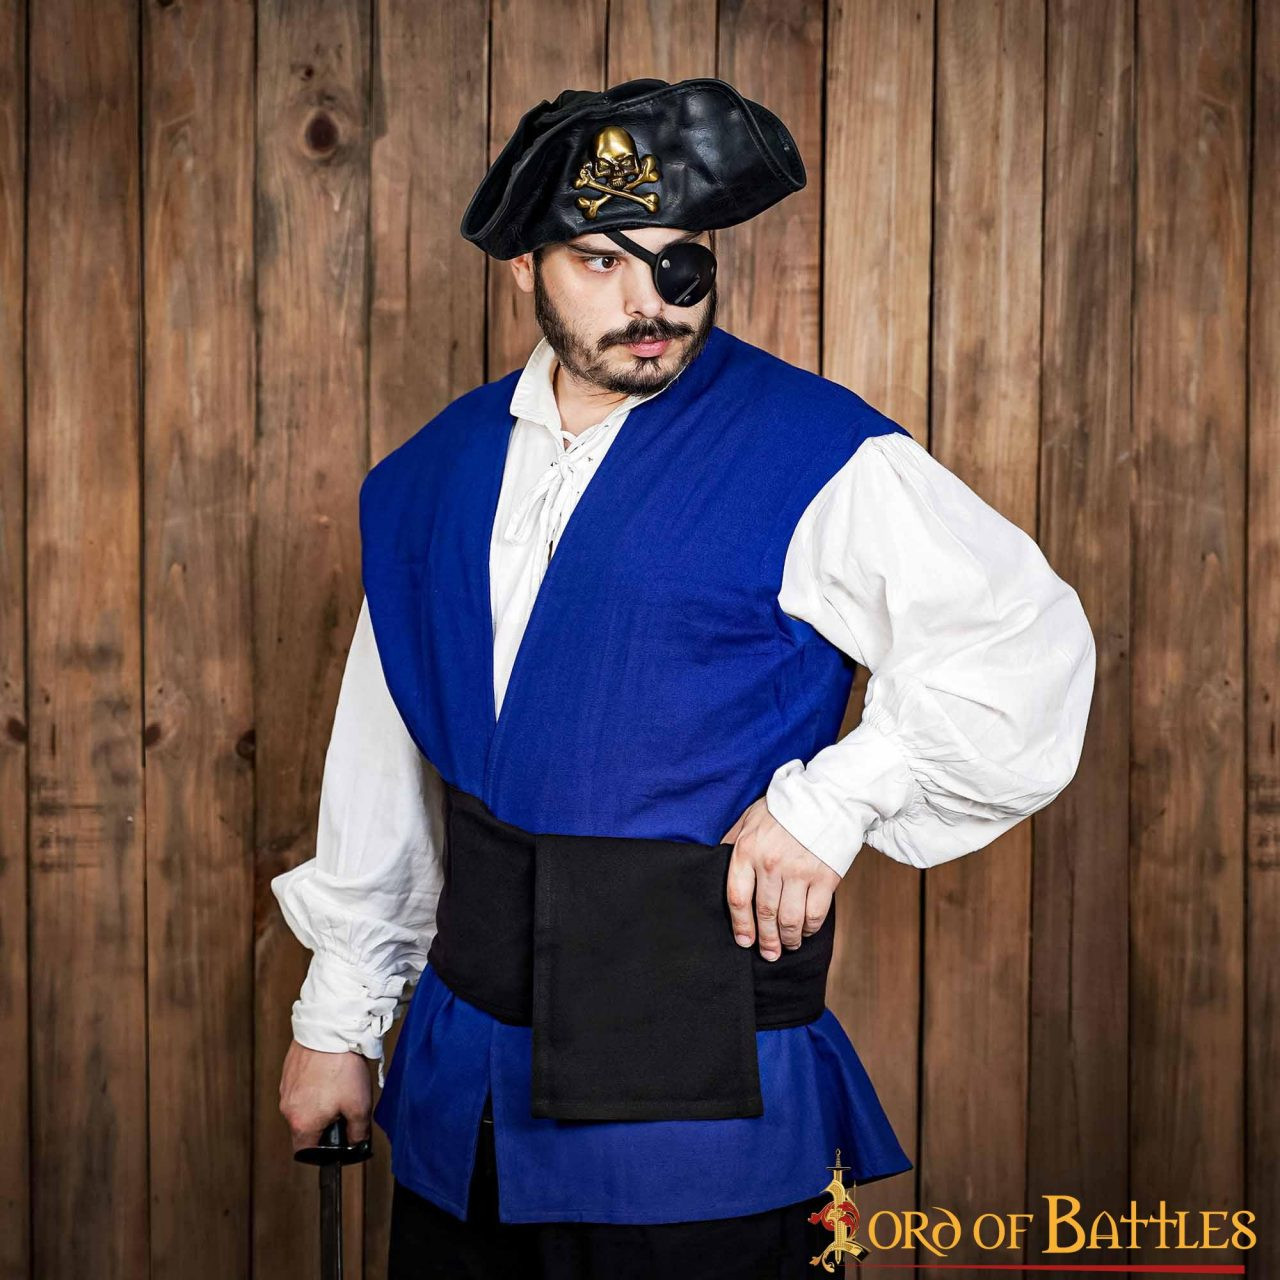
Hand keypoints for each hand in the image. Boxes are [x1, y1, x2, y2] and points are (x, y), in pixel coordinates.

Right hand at [279, 1038, 372, 1152]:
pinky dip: (314, 1085)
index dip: (322, 1150)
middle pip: (304, 1128)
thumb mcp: (359, 1106)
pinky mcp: (288, 1071)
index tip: (336, 1139)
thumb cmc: (342, 1068)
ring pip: (302, 1106)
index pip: (306, 1152)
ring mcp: (285, 1088)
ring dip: (318, 1102)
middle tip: (343, 1106)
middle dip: (324, 1122)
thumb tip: (357, 1144)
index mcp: (301, 1123)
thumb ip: (358, 1132)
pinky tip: (329, 1072)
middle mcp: (287, 1109)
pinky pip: (300, 1087)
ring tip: (338, 1085)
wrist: (331, 1030)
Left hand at [721, 797, 840, 961]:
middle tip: (768, 953)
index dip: (740, 925)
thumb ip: (732, 841)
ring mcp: (799, 872)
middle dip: (766, 940)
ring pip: (789, 920)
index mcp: (747, 851)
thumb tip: (716, 860)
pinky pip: (814, 914)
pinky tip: (806, 930)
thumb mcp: (749, 818)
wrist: (827, 797)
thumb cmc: (784, 808)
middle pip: (764, 914)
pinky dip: (809, 928)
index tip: (743, 941)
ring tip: (788, 945)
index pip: (737, 898)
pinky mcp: (825, 877)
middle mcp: (771, 864)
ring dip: (788, 939)